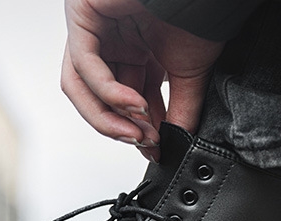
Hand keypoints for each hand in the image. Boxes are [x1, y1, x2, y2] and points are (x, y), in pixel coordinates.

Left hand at [62, 0, 223, 160]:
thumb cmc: (199, 12)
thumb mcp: (189, 73)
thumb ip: (180, 110)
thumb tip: (174, 141)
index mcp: (131, 48)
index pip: (120, 98)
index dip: (135, 127)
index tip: (154, 147)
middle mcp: (108, 38)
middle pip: (95, 96)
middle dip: (119, 126)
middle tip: (145, 143)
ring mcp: (92, 27)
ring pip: (80, 86)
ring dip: (108, 118)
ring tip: (137, 133)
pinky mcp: (81, 15)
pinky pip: (84, 64)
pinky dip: (108, 92)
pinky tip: (135, 106)